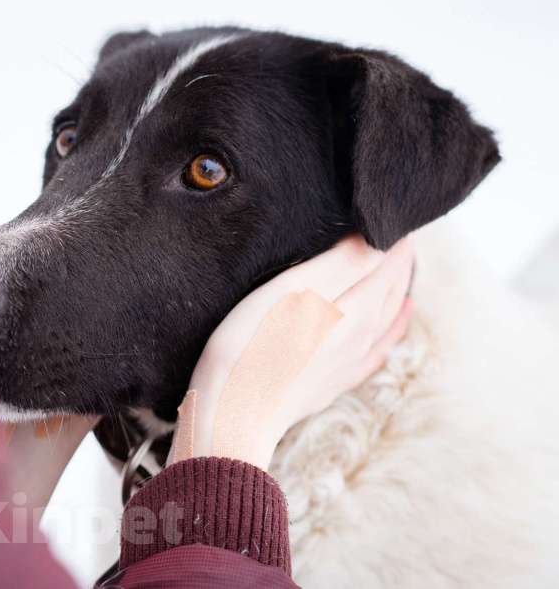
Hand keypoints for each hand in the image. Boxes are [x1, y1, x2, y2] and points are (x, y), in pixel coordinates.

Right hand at [171, 235, 414, 469]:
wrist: (232, 417)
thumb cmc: (253, 348)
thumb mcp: (292, 291)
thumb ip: (342, 263)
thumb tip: (380, 238)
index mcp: (358, 310)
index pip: (387, 263)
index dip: (393, 237)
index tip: (395, 213)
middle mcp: (362, 337)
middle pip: (391, 290)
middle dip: (397, 260)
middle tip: (396, 231)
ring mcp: (347, 364)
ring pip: (386, 321)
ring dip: (395, 292)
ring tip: (399, 271)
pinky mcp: (328, 384)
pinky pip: (372, 354)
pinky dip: (386, 335)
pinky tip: (385, 333)